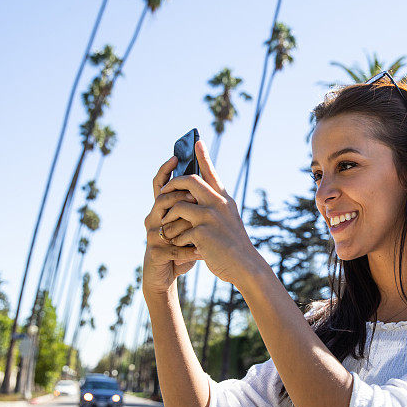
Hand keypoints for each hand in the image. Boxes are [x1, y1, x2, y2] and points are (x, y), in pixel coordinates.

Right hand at [142, 155, 201, 297]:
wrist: (167, 274)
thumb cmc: (180, 246)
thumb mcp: (188, 225)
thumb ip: (193, 207)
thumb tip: (208, 182)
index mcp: (161, 210)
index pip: (160, 185)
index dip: (165, 170)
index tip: (175, 156)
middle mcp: (153, 219)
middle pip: (161, 199)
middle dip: (177, 194)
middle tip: (194, 194)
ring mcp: (152, 236)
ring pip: (165, 220)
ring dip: (184, 220)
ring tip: (198, 220)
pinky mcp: (155, 253)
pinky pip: (173, 248)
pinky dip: (190, 250)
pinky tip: (202, 252)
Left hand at [159, 139, 259, 286]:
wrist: (244, 265)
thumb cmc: (233, 242)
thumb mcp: (228, 217)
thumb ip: (214, 203)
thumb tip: (194, 193)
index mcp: (223, 198)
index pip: (211, 172)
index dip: (203, 155)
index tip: (197, 141)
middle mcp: (218, 203)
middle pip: (189, 181)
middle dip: (171, 186)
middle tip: (162, 193)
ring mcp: (210, 217)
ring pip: (177, 207)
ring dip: (169, 221)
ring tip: (171, 232)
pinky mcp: (202, 233)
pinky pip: (178, 230)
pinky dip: (176, 239)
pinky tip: (183, 247)